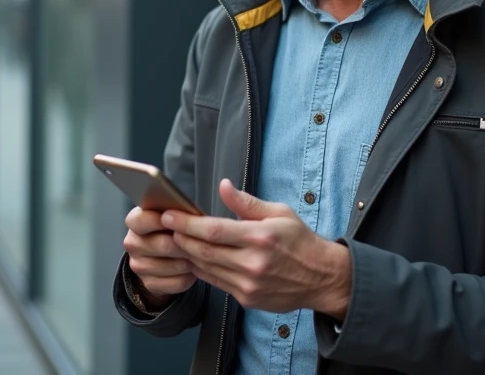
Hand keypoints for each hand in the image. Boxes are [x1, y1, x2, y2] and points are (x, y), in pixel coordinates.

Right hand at [123, 206, 197, 303]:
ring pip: (173, 266)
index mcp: (135, 221)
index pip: (142, 220)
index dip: (163, 220)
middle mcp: (133, 243)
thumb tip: (192, 216)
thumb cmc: (170, 229)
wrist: (162, 255)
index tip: (181, 219)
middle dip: (186, 244)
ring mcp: (139, 265)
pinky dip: (190, 276)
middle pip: (163, 245)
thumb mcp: (170, 216)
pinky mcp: (149, 284)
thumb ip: (176, 213)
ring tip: (200, 254)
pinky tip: (194, 268)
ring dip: (191, 261)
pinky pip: (177, 282)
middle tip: (202, 241)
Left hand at [165, 179, 352, 318]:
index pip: (214, 230)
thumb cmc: (300, 241)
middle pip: (204, 251)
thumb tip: (223, 186)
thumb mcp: (280, 212)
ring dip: (185, 255)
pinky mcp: (247, 298)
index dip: (187, 224)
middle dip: (179, 238)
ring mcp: (249, 284)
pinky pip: (215, 282)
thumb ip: (247, 203)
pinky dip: (200, 269)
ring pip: (206, 268)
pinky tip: (192, 258)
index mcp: (261, 237)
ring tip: (171, 241)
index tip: (169, 215)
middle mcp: (253, 263)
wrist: (321, 278)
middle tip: (163, 227)